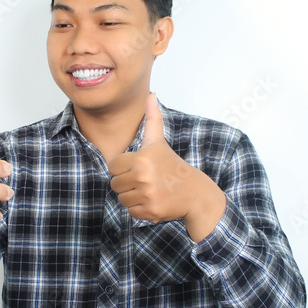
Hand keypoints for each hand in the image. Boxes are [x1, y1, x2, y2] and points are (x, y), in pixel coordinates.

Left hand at [108, 94, 225, 240]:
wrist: (194, 192)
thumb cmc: (172, 165)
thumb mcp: (159, 142)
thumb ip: (152, 118)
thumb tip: (151, 95)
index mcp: (142, 158)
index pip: (113, 166)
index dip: (124, 167)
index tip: (138, 167)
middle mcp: (143, 177)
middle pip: (115, 184)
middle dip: (127, 183)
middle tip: (144, 180)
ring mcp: (148, 195)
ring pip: (122, 199)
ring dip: (132, 196)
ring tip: (148, 190)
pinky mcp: (151, 211)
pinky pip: (131, 212)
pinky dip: (139, 209)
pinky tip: (152, 200)